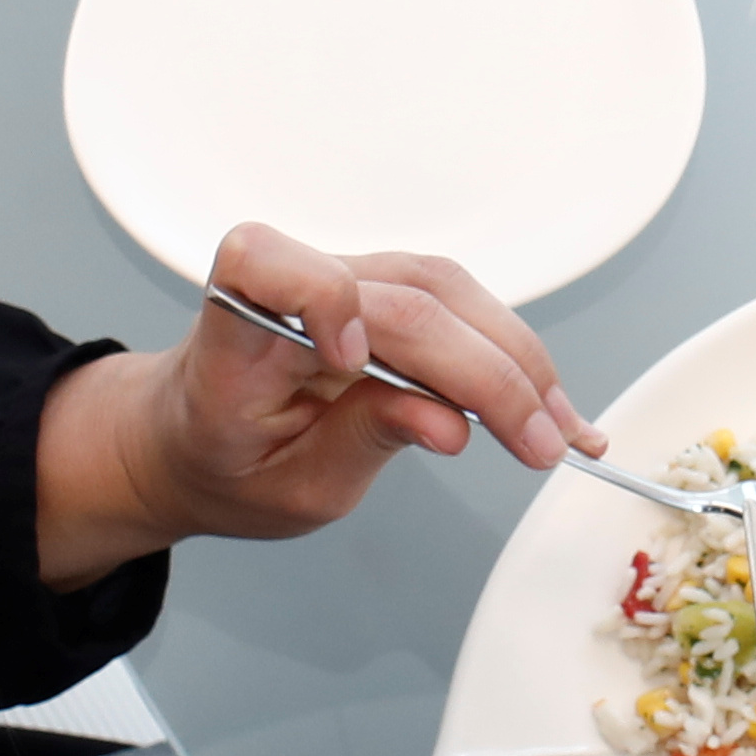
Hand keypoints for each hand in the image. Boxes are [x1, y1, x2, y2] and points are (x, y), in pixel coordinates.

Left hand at [30, 222, 589, 583]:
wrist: (196, 439)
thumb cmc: (226, 462)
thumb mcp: (289, 490)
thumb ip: (362, 445)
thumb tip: (448, 423)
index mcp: (235, 335)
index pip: (265, 264)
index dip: (320, 297)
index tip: (350, 361)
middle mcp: (289, 289)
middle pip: (404, 297)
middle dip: (487, 372)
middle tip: (541, 445)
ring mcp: (342, 279)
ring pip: (445, 289)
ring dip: (515, 358)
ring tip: (558, 430)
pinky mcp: (382, 290)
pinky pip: (455, 302)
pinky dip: (507, 352)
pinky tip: (544, 402)